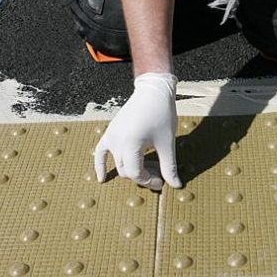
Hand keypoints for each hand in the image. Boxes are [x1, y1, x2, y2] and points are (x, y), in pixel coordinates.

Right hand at [94, 72, 181, 188]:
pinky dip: (100, 165)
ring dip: (132, 170)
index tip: (162, 181)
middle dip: (144, 176)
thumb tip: (176, 185)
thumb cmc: (161, 114)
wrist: (153, 92)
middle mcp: (117, 141)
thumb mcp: (167, 142)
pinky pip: (100, 152)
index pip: (135, 173)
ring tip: (150, 168)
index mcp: (131, 144)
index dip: (149, 181)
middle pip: (127, 170)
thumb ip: (169, 166)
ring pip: (118, 164)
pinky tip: (102, 178)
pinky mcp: (110, 132)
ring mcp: (111, 137)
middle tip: (160, 173)